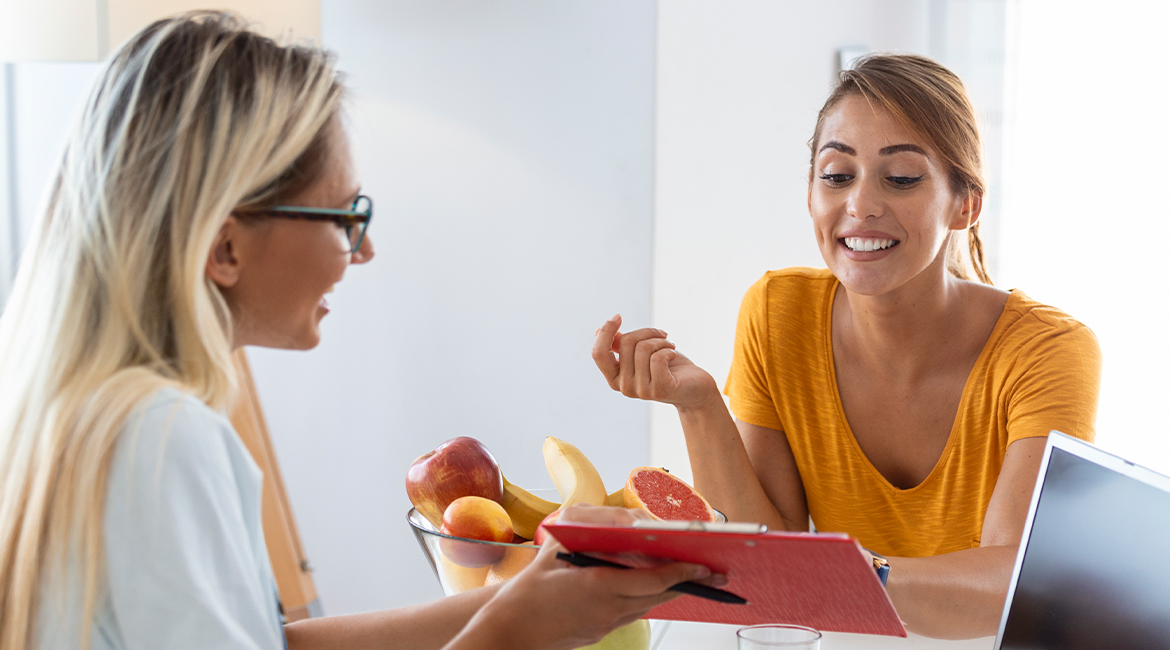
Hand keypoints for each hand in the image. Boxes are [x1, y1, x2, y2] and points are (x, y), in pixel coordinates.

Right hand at [465, 505, 721, 649]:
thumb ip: (585, 538)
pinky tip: (656, 588)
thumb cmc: (526, 590)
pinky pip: (631, 613)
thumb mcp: (554, 553)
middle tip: (715, 573)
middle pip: (658, 596)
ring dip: (670, 592)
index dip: (681, 572)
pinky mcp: (600, 633)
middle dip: (688, 583)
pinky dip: (647, 599)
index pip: (653, 580)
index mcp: (599, 587)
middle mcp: (608, 609)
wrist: (508, 632)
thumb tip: (617, 523)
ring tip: (694, 578)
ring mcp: (605, 625)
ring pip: (648, 606)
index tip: (702, 564)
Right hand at [591, 314, 720, 410]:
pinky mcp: (659, 390)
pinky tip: (674, 355)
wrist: (696, 390)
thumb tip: (598, 331)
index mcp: (614, 378)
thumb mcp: (642, 354)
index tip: (618, 316)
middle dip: (647, 331)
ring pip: (643, 348)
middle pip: (626, 343)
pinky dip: (669, 350)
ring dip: (661, 341)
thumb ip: (621, 346)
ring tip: (670, 346)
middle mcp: (624, 387)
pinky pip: (658, 358)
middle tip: (662, 335)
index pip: (598, 354)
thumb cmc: (669, 368)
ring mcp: (641, 391)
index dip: (606, 332)